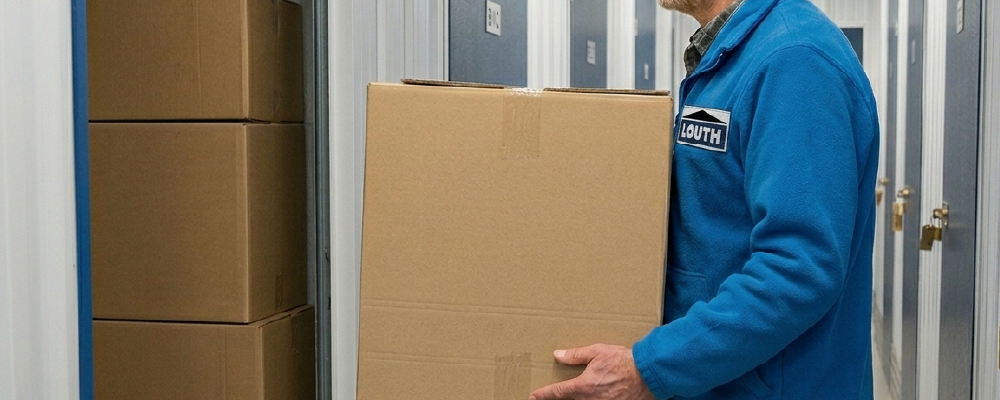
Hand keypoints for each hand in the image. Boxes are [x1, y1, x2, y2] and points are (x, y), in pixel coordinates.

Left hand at [528, 344, 654, 399]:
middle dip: (560, 398)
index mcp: (584, 386)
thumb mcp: (598, 352)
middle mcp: (590, 399)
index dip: (543, 394)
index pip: (557, 392)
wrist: (648, 374)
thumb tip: (558, 355)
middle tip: (550, 395)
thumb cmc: (624, 361)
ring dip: (579, 398)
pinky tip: (594, 394)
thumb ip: (576, 355)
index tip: (533, 396)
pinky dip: (592, 399)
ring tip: (579, 392)